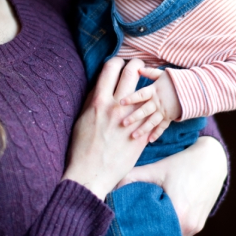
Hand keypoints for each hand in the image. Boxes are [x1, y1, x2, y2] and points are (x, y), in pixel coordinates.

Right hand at [62, 58, 150, 198]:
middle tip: (139, 66)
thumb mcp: (83, 119)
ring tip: (149, 82)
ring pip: (146, 90)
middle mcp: (116, 107)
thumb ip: (93, 100)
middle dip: (137, 64)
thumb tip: (101, 86)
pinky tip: (153, 105)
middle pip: (131, 72)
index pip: (110, 68)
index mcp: (98, 102)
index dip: (116, 61)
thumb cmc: (82, 147)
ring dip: (148, 84)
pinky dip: (152, 106)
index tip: (119, 63)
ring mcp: (132, 119)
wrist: (91, 174)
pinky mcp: (142, 132)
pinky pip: (152, 112)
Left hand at [116, 136, 226, 235]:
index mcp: (178, 212)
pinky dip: (169, 232)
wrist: (213, 160)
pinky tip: (157, 226)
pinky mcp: (199, 225)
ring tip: (141, 232)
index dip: (136, 235)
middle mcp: (189, 225)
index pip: (151, 234)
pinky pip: (180, 235)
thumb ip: (131, 179)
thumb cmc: (183, 163)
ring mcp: (196, 227)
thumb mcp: (156, 169)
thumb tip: (107, 190)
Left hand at [119, 67, 181, 142]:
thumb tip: (138, 69)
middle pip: (144, 110)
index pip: (141, 94)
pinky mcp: (170, 117)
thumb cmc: (177, 80)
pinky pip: (162, 126)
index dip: (131, 98)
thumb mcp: (163, 74)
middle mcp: (158, 102)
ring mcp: (164, 111)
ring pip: (152, 121)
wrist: (194, 89)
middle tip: (123, 123)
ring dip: (143, 129)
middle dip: (134, 117)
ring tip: (133, 136)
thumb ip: (150, 73)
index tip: (121, 102)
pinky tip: (149, 140)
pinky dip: (157, 133)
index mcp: (155, 90)